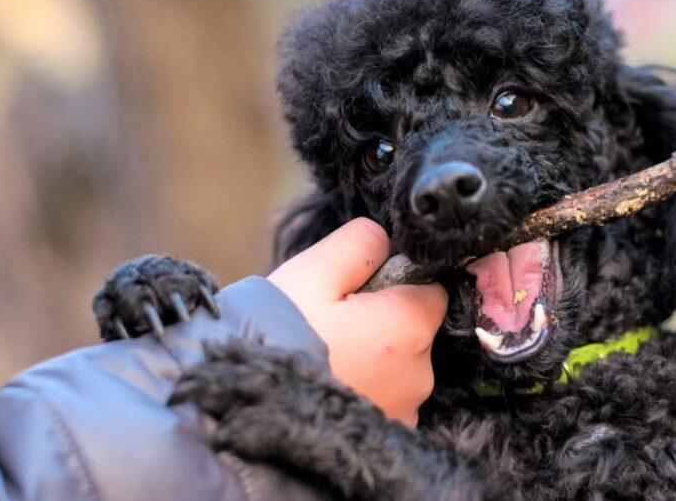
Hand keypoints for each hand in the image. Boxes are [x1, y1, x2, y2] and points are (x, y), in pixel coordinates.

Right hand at [268, 218, 446, 425]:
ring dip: (374, 358)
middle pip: (415, 330)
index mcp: (410, 326)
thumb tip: (385, 239)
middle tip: (331, 324)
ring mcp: (406, 411)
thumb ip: (359, 243)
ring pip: (400, 367)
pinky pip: (386, 399)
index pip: (431, 289)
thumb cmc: (279, 334)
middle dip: (382, 321)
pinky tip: (329, 384)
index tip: (358, 290)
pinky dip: (365, 389)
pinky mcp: (389, 437)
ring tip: (324, 357)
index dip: (396, 283)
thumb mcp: (314, 271)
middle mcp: (421, 373)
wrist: (243, 406)